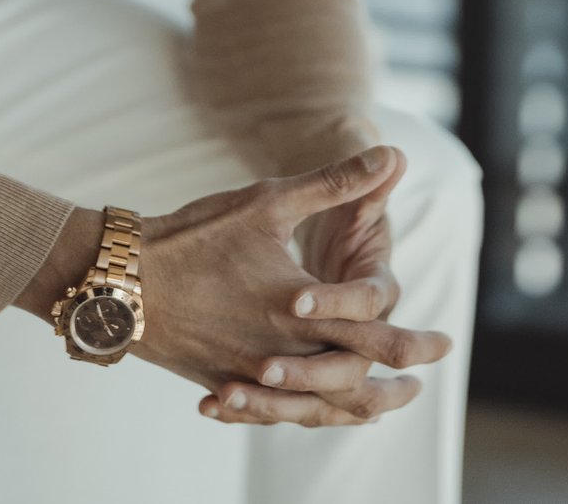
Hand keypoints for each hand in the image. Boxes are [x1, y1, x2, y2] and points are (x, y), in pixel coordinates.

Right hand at [141, 147, 450, 427]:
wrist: (122, 278)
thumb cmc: (197, 234)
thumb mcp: (270, 201)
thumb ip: (335, 183)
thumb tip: (391, 154)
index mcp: (300, 310)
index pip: (374, 335)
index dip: (413, 343)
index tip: (445, 344)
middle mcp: (279, 351)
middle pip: (351, 385)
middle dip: (391, 389)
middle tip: (418, 389)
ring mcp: (247, 374)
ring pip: (312, 408)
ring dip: (350, 408)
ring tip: (377, 405)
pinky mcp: (220, 382)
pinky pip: (270, 411)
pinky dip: (297, 412)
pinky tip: (304, 408)